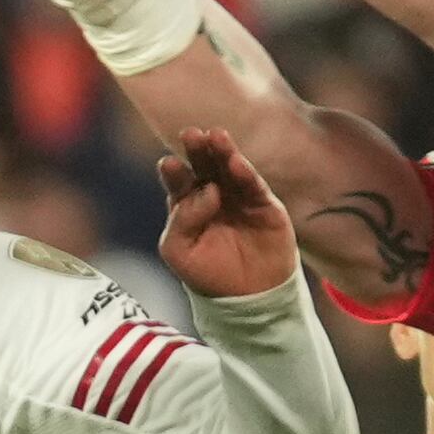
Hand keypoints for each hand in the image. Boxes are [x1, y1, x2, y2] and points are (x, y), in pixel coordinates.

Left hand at [155, 130, 297, 300]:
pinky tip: (236, 163)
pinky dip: (245, 172)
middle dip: (197, 150)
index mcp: (187, 204)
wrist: (247, 298)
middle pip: (203, 166)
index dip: (174, 172)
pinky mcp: (264, 204)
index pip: (178, 182)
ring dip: (222, 151)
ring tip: (215, 136)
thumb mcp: (179, 251)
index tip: (169, 165)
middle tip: (190, 135)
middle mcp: (213, 194)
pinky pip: (254, 185)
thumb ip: (181, 220)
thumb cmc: (207, 274)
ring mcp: (239, 197)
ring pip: (229, 168)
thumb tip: (206, 190)